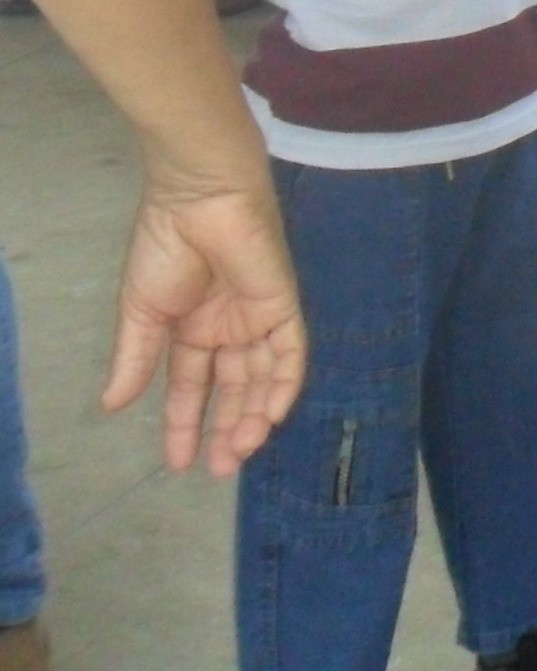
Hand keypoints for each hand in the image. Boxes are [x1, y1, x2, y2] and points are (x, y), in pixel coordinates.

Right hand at [104, 165, 307, 475]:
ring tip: (240, 451)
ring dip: (254, 415)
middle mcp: (228, 328)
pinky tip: (271, 416)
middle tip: (219, 470)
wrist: (198, 200)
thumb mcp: (141, 312)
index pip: (192, 387)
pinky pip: (290, 352)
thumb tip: (112, 406)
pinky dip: (284, 383)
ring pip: (262, 378)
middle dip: (226, 429)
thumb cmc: (164, 248)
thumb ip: (135, 359)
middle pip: (233, 389)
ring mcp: (257, 318)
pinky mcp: (282, 305)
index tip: (178, 463)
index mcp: (192, 329)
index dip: (185, 424)